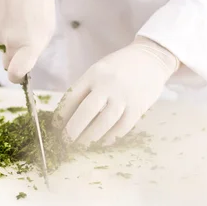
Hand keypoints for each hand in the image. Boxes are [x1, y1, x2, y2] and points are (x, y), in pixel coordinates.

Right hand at [0, 0, 54, 83]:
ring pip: (3, 46)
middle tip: (24, 40)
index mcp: (30, 45)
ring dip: (10, 37)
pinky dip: (3, 27)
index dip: (17, 77)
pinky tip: (10, 13)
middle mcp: (12, 42)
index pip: (17, 73)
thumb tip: (26, 61)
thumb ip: (36, 47)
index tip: (19, 75)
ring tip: (20, 18)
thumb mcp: (47, 27)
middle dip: (14, 58)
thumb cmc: (39, 1)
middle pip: (9, 63)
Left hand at [57, 37, 178, 143]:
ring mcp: (124, 96)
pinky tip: (102, 143)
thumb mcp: (99, 70)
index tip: (56, 128)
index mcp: (94, 73)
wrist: (151, 59)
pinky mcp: (138, 106)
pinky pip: (122, 127)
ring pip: (104, 122)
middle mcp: (108, 84)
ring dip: (90, 138)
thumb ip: (85, 88)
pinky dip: (110, 138)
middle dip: (73, 130)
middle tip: (65, 142)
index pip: (72, 97)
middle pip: (86, 111)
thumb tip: (68, 116)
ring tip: (81, 146)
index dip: (62, 115)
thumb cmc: (119, 67)